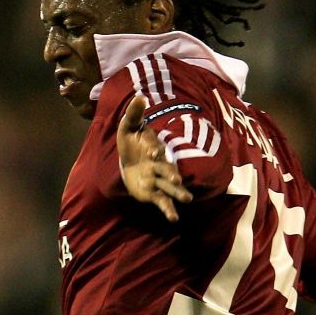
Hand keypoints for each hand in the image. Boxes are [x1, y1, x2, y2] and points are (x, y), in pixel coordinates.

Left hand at [116, 93, 191, 221]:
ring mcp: (157, 180)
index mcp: (153, 148)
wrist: (128, 159)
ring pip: (169, 187)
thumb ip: (134, 114)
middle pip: (167, 169)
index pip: (154, 148)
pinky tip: (174, 219)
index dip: (153, 149)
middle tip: (177, 179)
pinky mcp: (153, 193)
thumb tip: (139, 96)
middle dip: (171, 174)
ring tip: (187, 200)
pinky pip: (162, 201)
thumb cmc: (130, 142)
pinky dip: (168, 209)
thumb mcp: (128, 127)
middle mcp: (159, 165)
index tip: (152, 152)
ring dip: (177, 192)